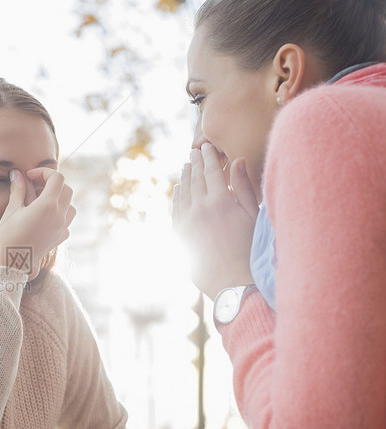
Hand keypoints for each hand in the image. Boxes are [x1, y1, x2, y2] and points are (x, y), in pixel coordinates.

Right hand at [0, 168, 75, 279]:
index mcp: (47, 206)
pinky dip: (59, 214)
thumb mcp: (11, 210)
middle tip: (34, 185)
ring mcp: (61, 229)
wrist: (9, 265)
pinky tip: (44, 217)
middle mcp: (59, 216)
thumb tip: (17, 173)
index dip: (43, 172)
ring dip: (58, 198)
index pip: (57, 178)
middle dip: (51, 183)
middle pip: (66, 189)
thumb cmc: (7, 237)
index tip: (29, 176)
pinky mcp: (59, 239)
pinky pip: (66, 221)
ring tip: (40, 201)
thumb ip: (18, 189)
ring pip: (70, 205)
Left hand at [172, 143, 258, 298]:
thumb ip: (244, 187)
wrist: (233, 282)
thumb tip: (237, 160)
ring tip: (185, 167)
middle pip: (195, 180)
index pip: (212, 171)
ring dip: (184, 179)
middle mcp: (200, 209)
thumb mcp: (253, 215)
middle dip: (194, 164)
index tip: (207, 147)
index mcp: (221, 201)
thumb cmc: (251, 249)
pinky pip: (175, 211)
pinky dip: (176, 198)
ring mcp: (187, 222)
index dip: (209, 157)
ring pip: (182, 194)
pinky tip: (178, 191)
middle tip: (193, 152)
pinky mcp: (179, 236)